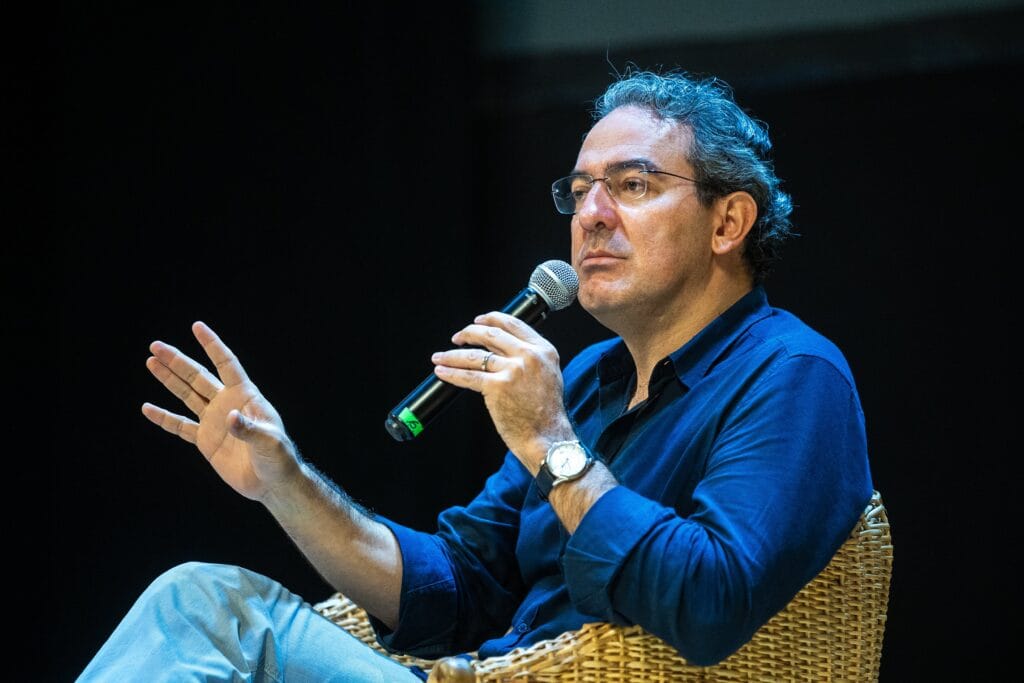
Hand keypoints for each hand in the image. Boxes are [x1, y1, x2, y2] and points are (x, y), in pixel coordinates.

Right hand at [141, 321, 297, 501]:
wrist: (272, 483)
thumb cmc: (279, 458)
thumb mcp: (270, 442)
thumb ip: (249, 430)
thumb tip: (230, 417)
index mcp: (245, 396)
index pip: (226, 364)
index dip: (212, 345)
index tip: (196, 326)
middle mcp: (227, 403)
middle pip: (198, 377)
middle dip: (178, 361)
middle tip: (155, 346)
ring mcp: (214, 421)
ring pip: (187, 395)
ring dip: (169, 380)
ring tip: (151, 362)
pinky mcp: (206, 441)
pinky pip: (181, 426)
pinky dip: (164, 418)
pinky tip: (147, 408)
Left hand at [431, 312, 574, 472]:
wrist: (547, 436)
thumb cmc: (546, 412)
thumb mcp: (549, 374)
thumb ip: (532, 359)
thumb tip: (506, 349)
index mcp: (544, 350)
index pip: (513, 324)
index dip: (491, 319)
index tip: (478, 321)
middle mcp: (529, 356)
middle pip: (491, 334)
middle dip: (469, 333)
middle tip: (458, 337)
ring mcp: (513, 370)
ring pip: (475, 355)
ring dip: (453, 355)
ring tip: (440, 357)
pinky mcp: (497, 387)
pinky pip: (468, 376)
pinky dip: (452, 373)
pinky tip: (442, 372)